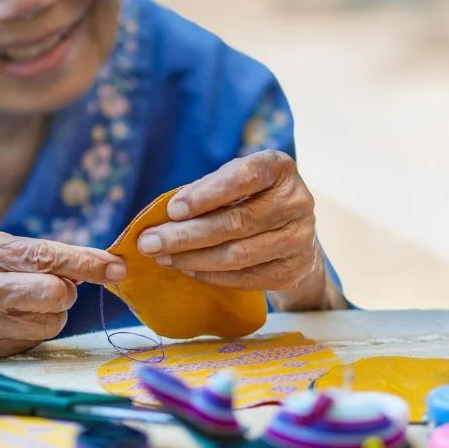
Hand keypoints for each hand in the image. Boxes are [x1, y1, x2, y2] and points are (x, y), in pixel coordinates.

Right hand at [0, 228, 125, 373]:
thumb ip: (26, 252)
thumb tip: (84, 267)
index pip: (46, 258)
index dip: (87, 263)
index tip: (117, 267)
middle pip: (55, 296)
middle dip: (65, 291)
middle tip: (52, 285)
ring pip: (50, 323)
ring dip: (50, 312)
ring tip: (21, 301)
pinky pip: (31, 341)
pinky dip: (30, 329)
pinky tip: (4, 319)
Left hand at [136, 150, 319, 284]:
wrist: (293, 234)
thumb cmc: (251, 200)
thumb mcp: (235, 184)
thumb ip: (206, 193)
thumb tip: (161, 218)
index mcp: (279, 169)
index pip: (244, 177)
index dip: (206, 194)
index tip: (172, 210)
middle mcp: (296, 201)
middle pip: (235, 222)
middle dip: (186, 235)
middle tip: (149, 243)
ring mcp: (298, 238)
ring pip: (237, 254)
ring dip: (193, 258)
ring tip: (163, 257)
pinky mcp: (292, 270)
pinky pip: (245, 278)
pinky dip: (211, 276)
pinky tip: (188, 270)